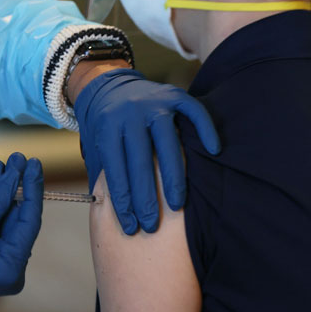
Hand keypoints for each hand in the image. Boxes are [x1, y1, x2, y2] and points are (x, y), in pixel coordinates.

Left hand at [74, 68, 219, 234]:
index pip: (115, 169)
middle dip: (146, 197)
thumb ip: (105, 170)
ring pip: (167, 142)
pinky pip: (194, 112)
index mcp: (107, 125)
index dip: (122, 200)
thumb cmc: (106, 126)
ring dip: (173, 177)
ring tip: (177, 205)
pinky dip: (205, 130)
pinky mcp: (174, 94)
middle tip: (152, 225)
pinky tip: (214, 150)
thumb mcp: (96, 144)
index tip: (130, 226)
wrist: (109, 85)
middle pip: (140, 160)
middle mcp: (129, 112)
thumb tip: (112, 211)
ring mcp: (153, 102)